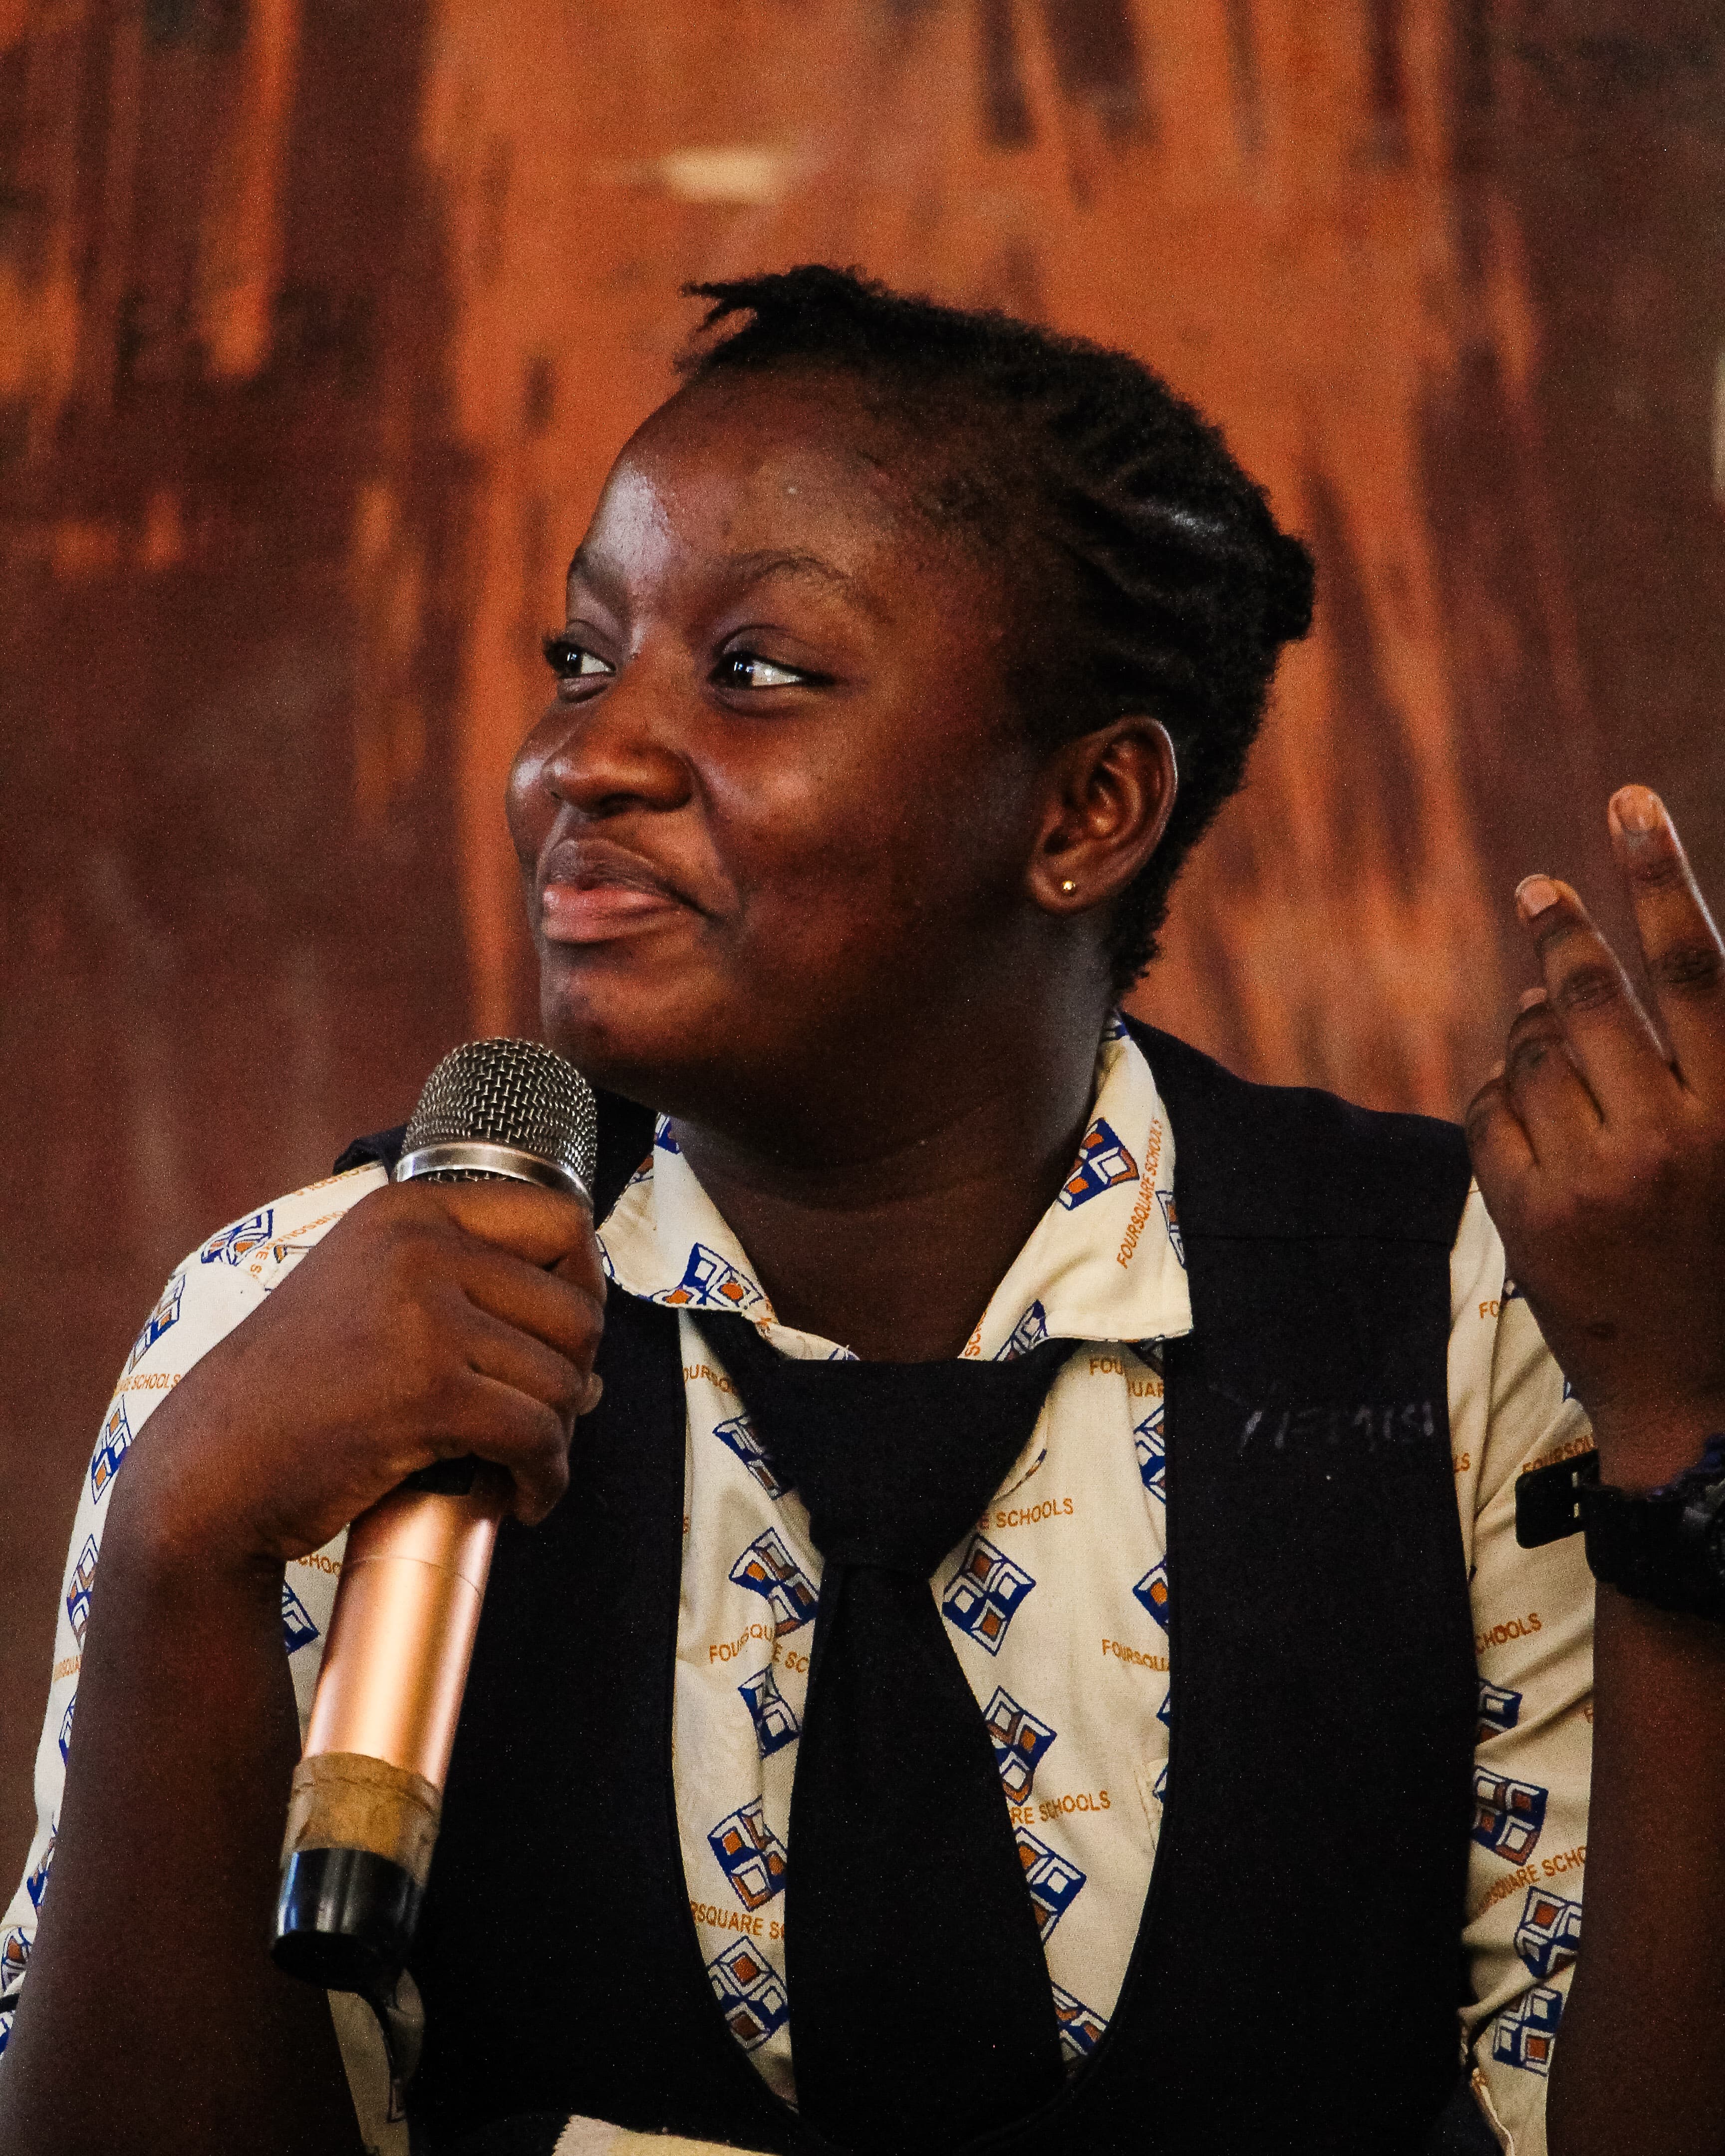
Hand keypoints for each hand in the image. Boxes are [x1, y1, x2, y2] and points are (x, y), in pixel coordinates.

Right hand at [112, 1179, 606, 1571]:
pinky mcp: (427, 1392)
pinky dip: (545, 1480)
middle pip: (576, 1310)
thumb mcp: (376, 1300)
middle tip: (536, 1417)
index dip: (584, 1287)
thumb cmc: (299, 1395)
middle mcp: (420, 1245)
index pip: (561, 1222)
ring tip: (521, 1464)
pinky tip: (524, 1499)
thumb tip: (595, 1373)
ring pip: (563, 1382)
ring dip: (556, 1438)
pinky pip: (536, 1438)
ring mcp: (423, 1315)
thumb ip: (474, 1306)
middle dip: (573, 1377)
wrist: (215, 1468)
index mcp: (410, 1209)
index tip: (563, 1339)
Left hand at [1466, 786, 1724, 1488]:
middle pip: (1594, 998)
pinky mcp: (1526, 1216)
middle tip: (1538, 891)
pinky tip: (1528, 1102)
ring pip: (1532, 1051)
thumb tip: (1641, 970)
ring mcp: (1590, 1180)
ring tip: (1553, 1031)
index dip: (1661, 876)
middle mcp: (1668, 1140)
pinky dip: (1504, 1093)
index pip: (1700, 969)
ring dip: (1535, 1028)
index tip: (1627, 802)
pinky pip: (1491, 1110)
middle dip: (1562, 935)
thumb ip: (1707, 1062)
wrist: (1697, 1401)